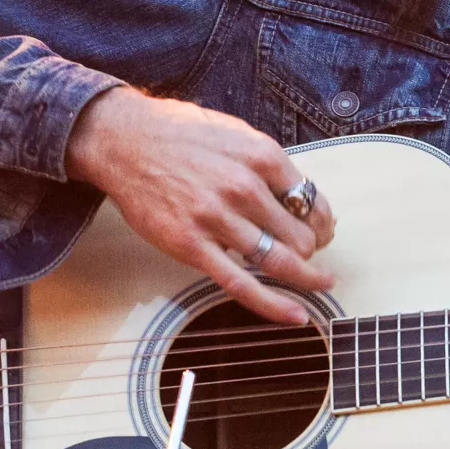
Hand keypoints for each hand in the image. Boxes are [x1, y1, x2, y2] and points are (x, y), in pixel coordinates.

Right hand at [65, 87, 337, 325]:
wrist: (125, 141)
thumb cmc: (181, 134)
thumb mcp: (237, 134)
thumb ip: (268, 165)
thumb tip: (299, 194)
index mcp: (262, 156)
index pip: (312, 201)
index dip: (323, 221)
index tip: (324, 230)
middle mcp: (245, 188)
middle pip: (302, 235)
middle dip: (314, 248)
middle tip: (313, 253)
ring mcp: (218, 220)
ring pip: (280, 261)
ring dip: (305, 276)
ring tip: (317, 282)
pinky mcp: (191, 246)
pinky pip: (242, 284)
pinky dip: (275, 304)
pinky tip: (297, 314)